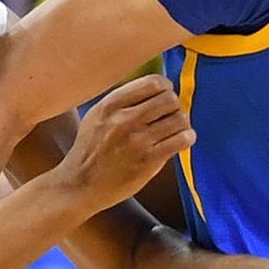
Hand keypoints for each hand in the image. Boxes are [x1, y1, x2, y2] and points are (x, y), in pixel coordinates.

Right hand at [54, 75, 195, 210]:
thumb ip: (123, 100)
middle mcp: (124, 120)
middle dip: (175, 106)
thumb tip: (158, 87)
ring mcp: (137, 141)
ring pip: (179, 119)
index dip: (166, 87)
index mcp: (111, 105)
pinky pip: (181, 141)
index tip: (166, 95)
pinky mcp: (148, 161)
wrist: (80, 185)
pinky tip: (182, 140)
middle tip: (171, 115)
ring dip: (182, 123)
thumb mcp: (97, 115)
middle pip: (169, 99)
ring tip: (177, 129)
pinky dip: (187, 138)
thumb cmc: (91, 149)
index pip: (153, 82)